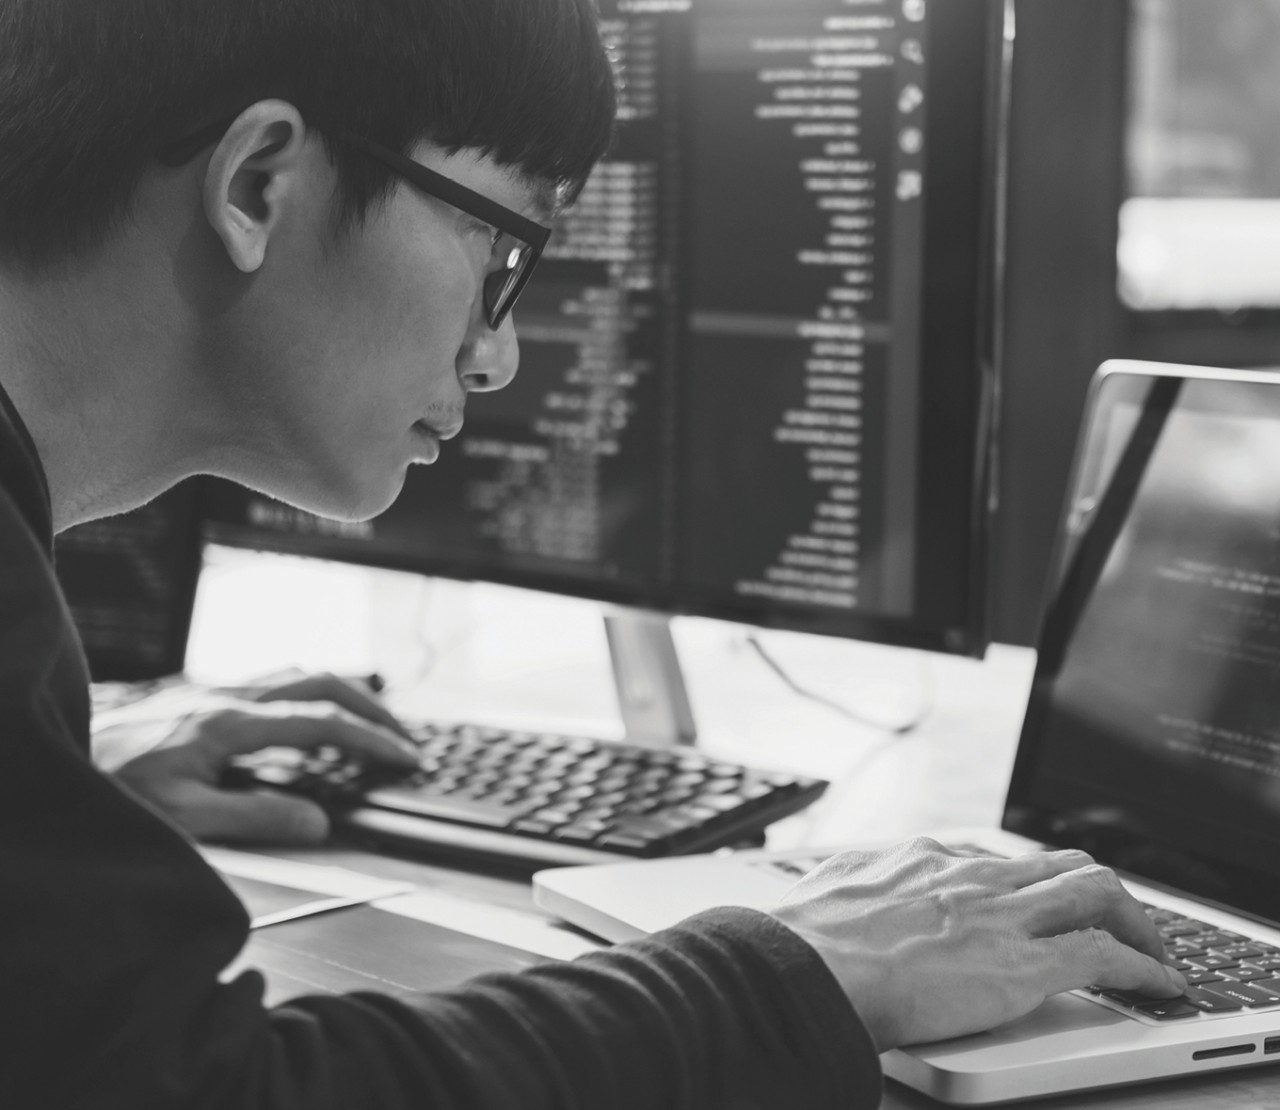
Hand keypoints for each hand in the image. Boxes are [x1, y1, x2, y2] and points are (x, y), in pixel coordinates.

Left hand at [110, 674, 418, 844]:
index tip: (404, 756)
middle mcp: (227, 696)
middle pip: (320, 681)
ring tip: (366, 723)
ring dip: (340, 694)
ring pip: (296, 674)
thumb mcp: (184, 817)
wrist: (59, 759)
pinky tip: (302, 723)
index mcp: (230, 723)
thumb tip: (316, 823)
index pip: (321, 721)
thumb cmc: (111, 788)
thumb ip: (254, 818)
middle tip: (401, 736)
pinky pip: (271, 683)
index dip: (371, 739)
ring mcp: (214, 691)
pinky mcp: (200, 698)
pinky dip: (306, 696)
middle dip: (370, 706)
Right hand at [769, 838, 1186, 1051]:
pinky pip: (1105, 956)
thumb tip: (841, 886)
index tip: (1039, 901)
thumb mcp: (829, 889)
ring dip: (1134, 921)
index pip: (999, 860)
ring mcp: (1001, 916)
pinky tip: (1157, 985)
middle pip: (1062, 863)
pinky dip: (1143, 969)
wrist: (809, 969)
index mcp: (926, 858)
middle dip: (1099, 891)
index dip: (1032, 883)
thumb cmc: (805, 939)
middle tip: (1115, 920)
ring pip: (1097, 892)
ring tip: (1151, 949)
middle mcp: (972, 875)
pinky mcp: (1022, 965)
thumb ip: (855, 883)